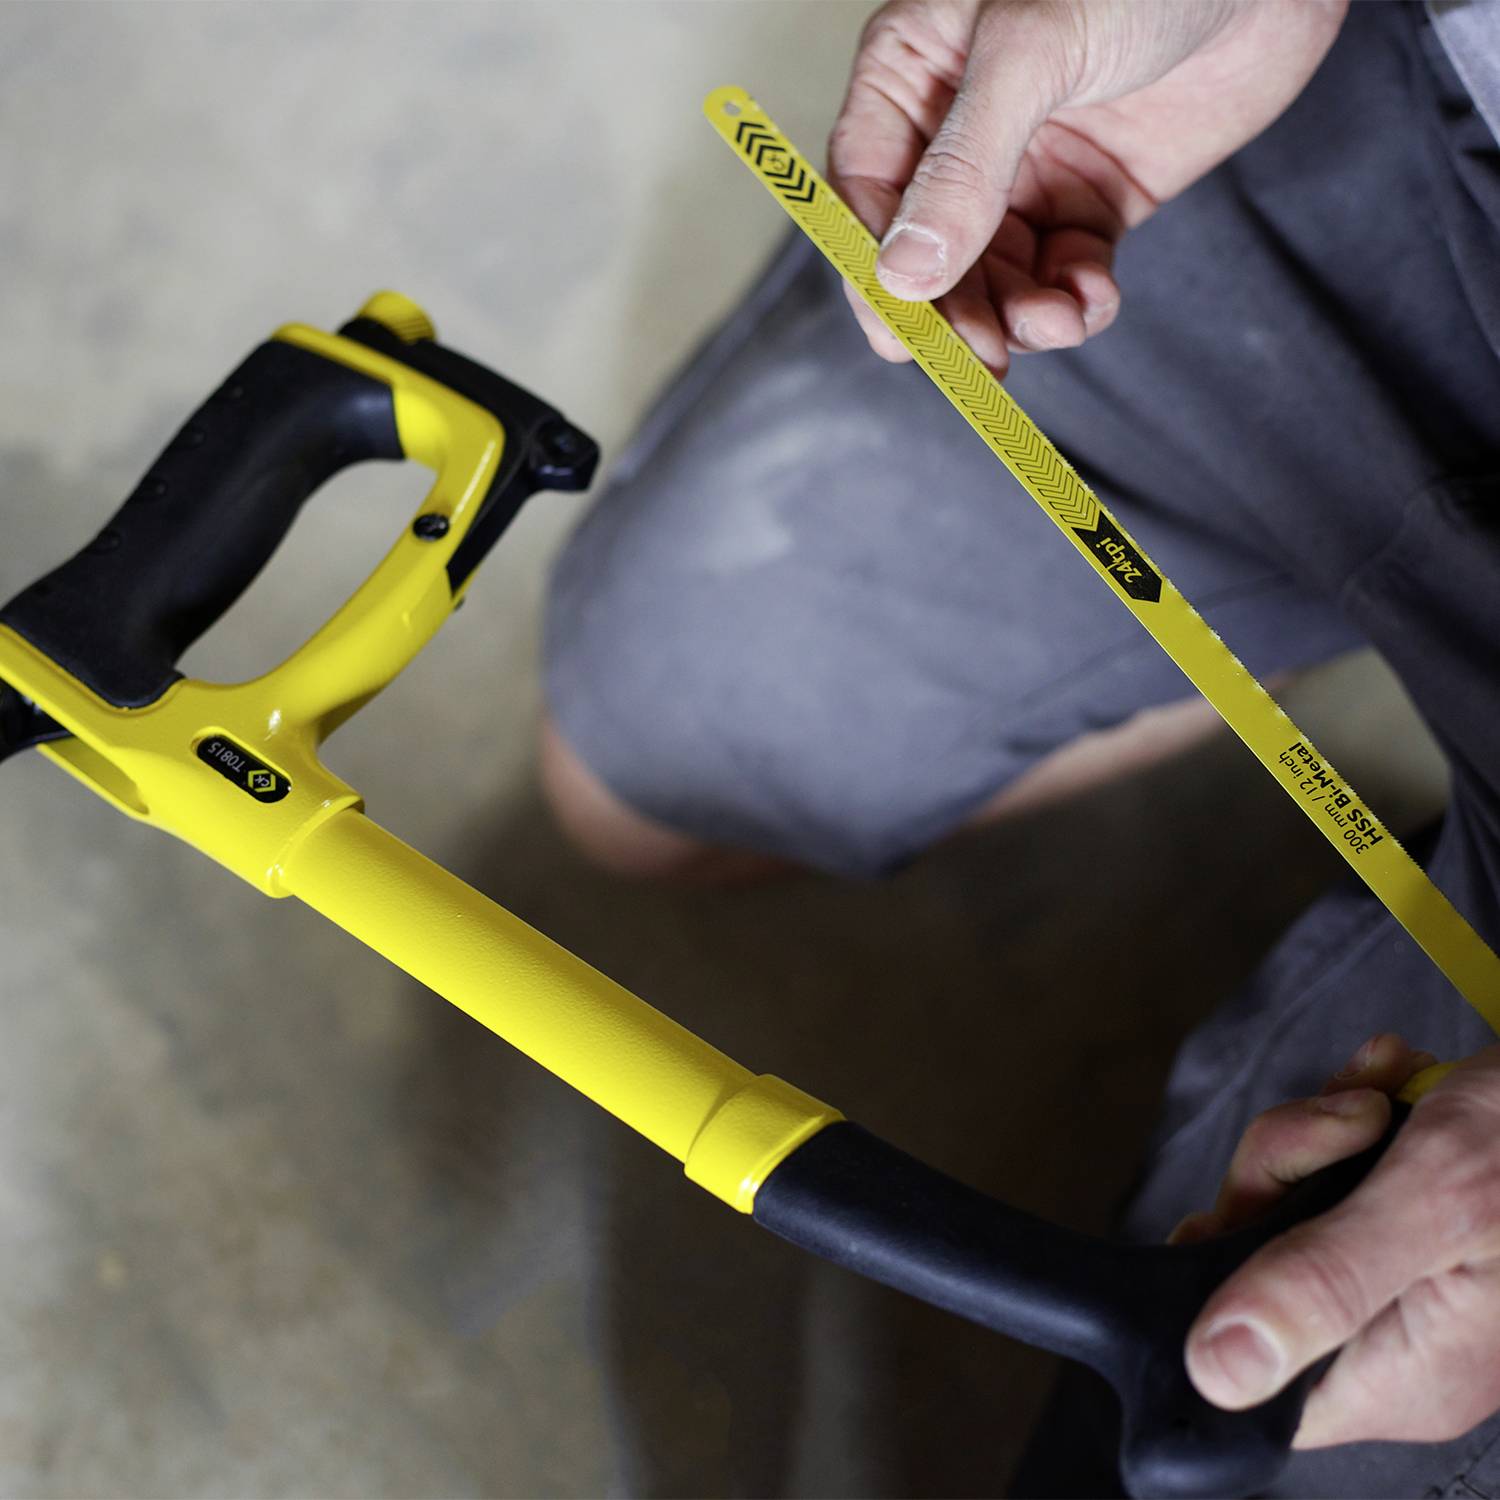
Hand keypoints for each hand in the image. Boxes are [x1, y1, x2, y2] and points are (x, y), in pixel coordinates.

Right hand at [827, 0, 1346, 374]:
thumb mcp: (1033, 52)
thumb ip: (965, 166)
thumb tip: (905, 274)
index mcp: (915, 71)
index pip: (865, 190)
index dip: (875, 270)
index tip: (899, 334)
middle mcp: (960, 129)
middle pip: (927, 251)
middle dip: (955, 311)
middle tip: (982, 359)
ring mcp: (1027, 168)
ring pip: (994, 277)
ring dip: (1018, 317)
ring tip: (1055, 323)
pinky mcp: (1092, 199)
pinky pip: (1062, 276)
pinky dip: (1074, 303)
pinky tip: (1094, 300)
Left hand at [1177, 1034, 1499, 1446]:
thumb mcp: (1433, 1200)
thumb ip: (1323, 1282)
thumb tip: (1215, 1369)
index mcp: (1407, 1373)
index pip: (1257, 1377)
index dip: (1220, 1294)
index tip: (1237, 1215)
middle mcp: (1402, 1340)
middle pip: (1262, 1266)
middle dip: (1284, 1171)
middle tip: (1341, 1124)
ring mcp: (1408, 1280)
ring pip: (1293, 1204)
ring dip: (1323, 1131)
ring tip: (1380, 1098)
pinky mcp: (1412, 1226)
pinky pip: (1337, 1173)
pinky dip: (1354, 1119)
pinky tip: (1392, 1088)